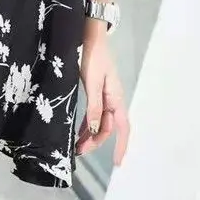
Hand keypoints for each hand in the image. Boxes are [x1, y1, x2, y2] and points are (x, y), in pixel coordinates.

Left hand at [76, 27, 129, 164]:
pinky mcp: (96, 91)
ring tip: (77, 147)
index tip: (117, 163)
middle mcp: (113, 100)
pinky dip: (88, 124)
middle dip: (97, 142)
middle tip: (80, 152)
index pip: (122, 128)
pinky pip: (94, 113)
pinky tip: (79, 132)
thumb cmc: (92, 57)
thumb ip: (95, 106)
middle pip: (108, 127)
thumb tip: (98, 130)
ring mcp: (105, 96)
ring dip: (91, 134)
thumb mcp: (93, 82)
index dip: (121, 146)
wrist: (90, 36)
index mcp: (116, 98)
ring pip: (100, 122)